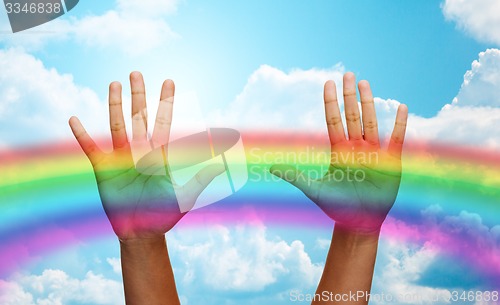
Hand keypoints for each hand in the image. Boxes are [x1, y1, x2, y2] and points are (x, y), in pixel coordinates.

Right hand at [69, 72, 222, 239]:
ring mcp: (121, 158)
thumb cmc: (164, 215)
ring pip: (117, 125)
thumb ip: (199, 179)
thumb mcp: (184, 197)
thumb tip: (221, 165)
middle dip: (139, 95)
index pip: (163, 122)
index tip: (169, 81)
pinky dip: (82, 135)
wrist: (142, 233)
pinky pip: (91, 148)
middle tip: (136, 73)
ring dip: (114, 105)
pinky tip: (74, 119)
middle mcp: (140, 151)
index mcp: (160, 155)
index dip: (166, 102)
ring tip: (113, 84)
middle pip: (139, 117)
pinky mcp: (104, 169)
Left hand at [270, 72, 407, 233]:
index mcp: (338, 150)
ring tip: (365, 83)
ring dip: (369, 102)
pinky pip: (396, 139)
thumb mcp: (314, 190)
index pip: (333, 120)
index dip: (331, 102)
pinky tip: (401, 107)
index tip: (328, 82)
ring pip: (371, 122)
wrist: (359, 222)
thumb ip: (295, 177)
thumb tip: (271, 167)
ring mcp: (374, 152)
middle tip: (348, 74)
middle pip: (352, 115)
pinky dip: (399, 124)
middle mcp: (355, 147)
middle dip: (349, 95)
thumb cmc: (337, 206)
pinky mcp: (391, 162)